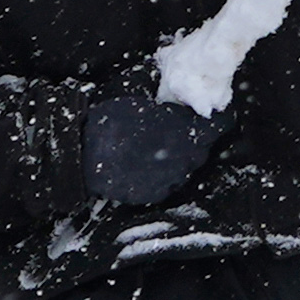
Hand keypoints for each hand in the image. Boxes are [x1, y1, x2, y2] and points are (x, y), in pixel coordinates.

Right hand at [79, 88, 217, 208]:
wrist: (80, 157)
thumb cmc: (105, 124)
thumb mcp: (138, 104)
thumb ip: (166, 109)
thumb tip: (184, 105)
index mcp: (177, 130)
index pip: (213, 127)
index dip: (218, 121)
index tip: (219, 116)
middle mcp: (179, 158)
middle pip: (201, 149)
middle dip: (198, 140)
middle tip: (184, 130)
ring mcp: (168, 179)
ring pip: (188, 168)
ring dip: (183, 158)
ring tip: (165, 147)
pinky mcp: (155, 195)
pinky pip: (171, 183)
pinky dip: (168, 174)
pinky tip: (152, 165)